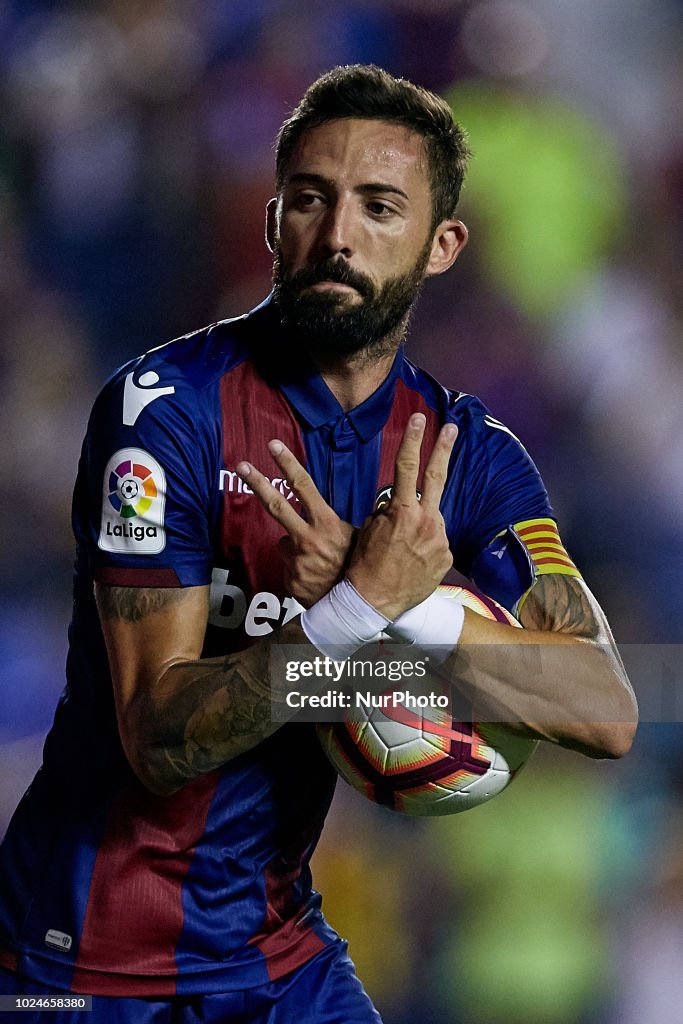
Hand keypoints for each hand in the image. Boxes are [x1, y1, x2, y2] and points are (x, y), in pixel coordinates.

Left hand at [236, 441, 354, 606]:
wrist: (353, 608)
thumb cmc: (358, 568)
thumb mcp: (357, 538)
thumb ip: (337, 525)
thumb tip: (327, 515)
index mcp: (326, 524)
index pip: (304, 488)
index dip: (288, 465)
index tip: (273, 446)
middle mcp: (308, 538)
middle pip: (276, 506)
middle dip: (257, 483)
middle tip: (242, 465)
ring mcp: (296, 559)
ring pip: (284, 542)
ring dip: (295, 548)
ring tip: (316, 563)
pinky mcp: (289, 578)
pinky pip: (288, 565)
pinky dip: (297, 569)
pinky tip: (313, 578)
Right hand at [347, 414, 455, 619]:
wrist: (374, 602)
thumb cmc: (364, 564)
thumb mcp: (369, 530)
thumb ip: (387, 511)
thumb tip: (396, 501)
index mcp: (403, 512)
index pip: (408, 466)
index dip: (412, 440)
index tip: (418, 418)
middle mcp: (426, 521)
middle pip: (436, 476)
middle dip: (443, 448)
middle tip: (450, 427)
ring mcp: (439, 539)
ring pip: (433, 518)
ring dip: (422, 524)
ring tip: (406, 545)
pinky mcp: (446, 557)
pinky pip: (436, 543)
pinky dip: (425, 547)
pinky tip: (412, 562)